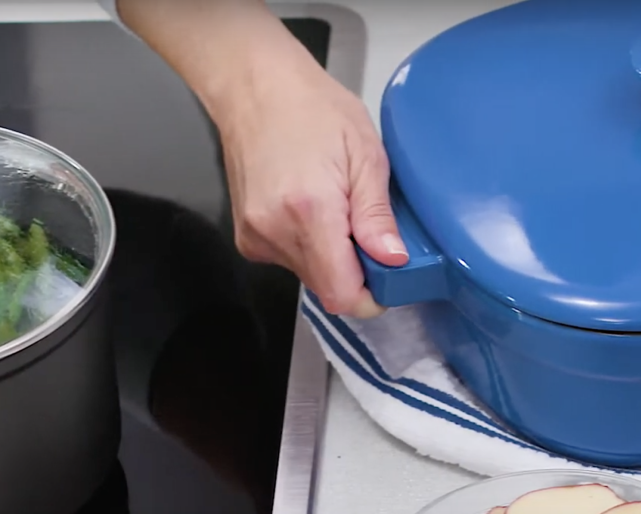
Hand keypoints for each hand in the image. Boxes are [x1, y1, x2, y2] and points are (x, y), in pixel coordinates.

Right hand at [215, 50, 407, 317]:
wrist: (255, 89)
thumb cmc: (311, 108)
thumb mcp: (365, 152)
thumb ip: (377, 214)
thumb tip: (393, 259)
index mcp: (310, 211)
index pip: (341, 293)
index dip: (370, 296)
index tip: (387, 276)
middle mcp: (275, 231)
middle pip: (327, 288)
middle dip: (354, 271)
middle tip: (366, 228)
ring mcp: (255, 237)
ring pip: (309, 276)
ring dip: (331, 257)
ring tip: (336, 207)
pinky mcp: (246, 238)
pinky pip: (289, 261)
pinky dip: (308, 247)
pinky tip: (310, 208)